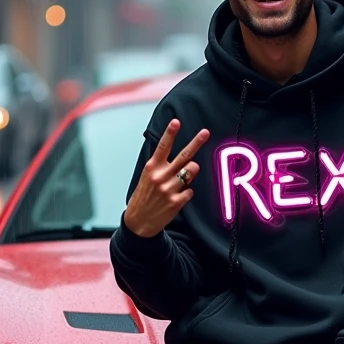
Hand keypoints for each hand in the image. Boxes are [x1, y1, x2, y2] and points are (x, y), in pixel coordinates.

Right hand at [124, 118, 209, 237]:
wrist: (138, 222)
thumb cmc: (143, 197)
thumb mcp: (146, 178)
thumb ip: (161, 167)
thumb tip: (184, 161)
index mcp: (152, 168)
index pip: (162, 147)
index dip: (170, 133)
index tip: (176, 122)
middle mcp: (161, 176)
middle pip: (183, 156)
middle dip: (196, 142)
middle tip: (205, 132)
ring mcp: (169, 189)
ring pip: (191, 172)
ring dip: (191, 172)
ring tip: (183, 177)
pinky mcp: (176, 202)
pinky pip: (190, 191)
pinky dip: (186, 193)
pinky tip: (177, 196)